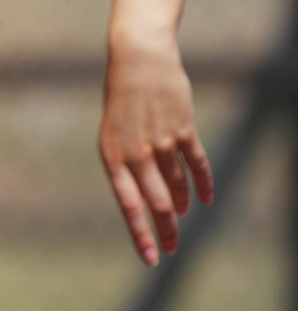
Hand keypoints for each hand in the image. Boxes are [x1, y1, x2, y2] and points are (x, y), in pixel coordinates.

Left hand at [99, 38, 213, 264]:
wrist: (137, 57)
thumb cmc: (122, 96)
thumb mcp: (116, 131)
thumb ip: (131, 163)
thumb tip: (153, 197)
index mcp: (110, 152)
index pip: (127, 203)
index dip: (139, 232)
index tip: (150, 258)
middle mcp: (135, 150)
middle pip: (157, 201)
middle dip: (165, 229)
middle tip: (171, 249)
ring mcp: (161, 140)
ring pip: (177, 185)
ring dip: (181, 204)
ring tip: (182, 218)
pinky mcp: (183, 128)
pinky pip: (196, 164)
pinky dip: (202, 184)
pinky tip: (204, 200)